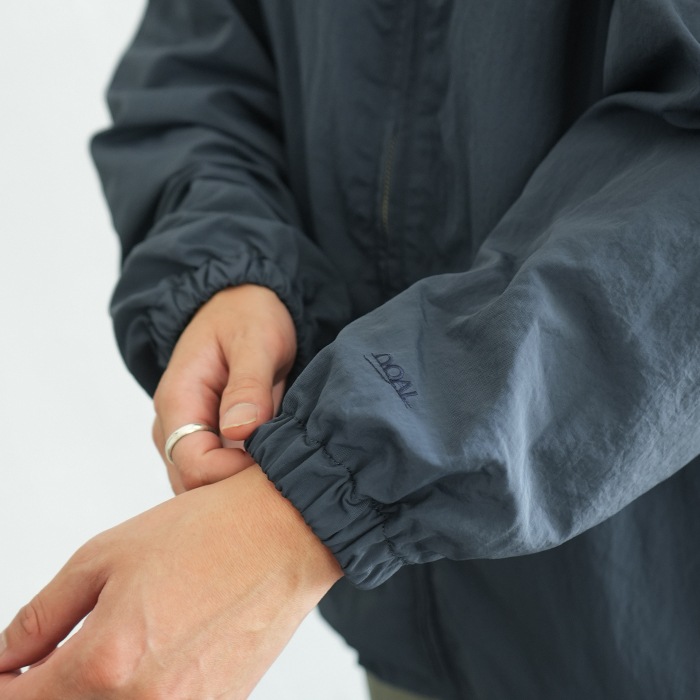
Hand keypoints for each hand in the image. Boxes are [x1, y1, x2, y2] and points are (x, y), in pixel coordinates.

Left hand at [0, 465, 341, 698]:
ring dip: (93, 693)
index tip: (11, 669)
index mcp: (104, 663)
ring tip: (110, 650)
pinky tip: (151, 655)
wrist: (286, 533)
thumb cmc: (206, 532)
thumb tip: (6, 658)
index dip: (4, 685)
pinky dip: (137, 694)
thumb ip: (42, 616)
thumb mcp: (105, 555)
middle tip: (49, 661)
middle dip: (46, 690)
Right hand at [152, 284, 296, 493]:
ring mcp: (190, 433)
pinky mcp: (211, 437)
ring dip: (243, 483)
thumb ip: (248, 386)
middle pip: (196, 484)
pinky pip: (222, 470)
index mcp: (178, 401)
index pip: (193, 466)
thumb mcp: (255, 341)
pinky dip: (247, 473)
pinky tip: (277, 461)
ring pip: (208, 484)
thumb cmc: (247, 315)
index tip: (274, 462)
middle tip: (286, 469)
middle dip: (238, 487)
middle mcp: (174, 425)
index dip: (234, 475)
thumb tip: (240, 431)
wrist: (241, 301)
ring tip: (284, 464)